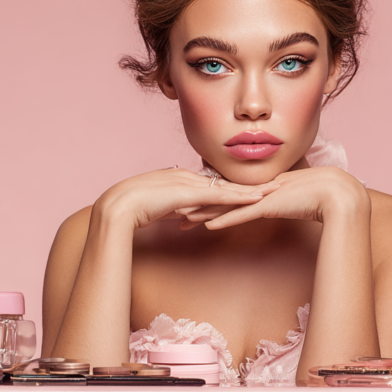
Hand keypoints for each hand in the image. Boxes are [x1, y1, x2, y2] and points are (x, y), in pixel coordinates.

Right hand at [94, 168, 279, 231]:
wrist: (118, 208)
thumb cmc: (132, 210)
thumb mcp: (159, 208)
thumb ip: (175, 208)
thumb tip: (187, 214)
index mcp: (179, 178)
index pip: (213, 182)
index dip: (233, 184)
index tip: (250, 186)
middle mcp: (187, 176)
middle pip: (225, 181)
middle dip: (249, 183)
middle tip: (273, 182)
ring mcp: (188, 183)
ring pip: (227, 187)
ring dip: (251, 189)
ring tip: (274, 189)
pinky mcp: (189, 194)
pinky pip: (220, 196)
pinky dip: (240, 197)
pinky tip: (256, 199)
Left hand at [179, 167, 369, 229]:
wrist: (337, 192)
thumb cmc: (323, 196)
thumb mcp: (297, 198)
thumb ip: (286, 201)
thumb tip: (279, 205)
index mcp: (264, 187)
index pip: (230, 192)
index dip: (210, 197)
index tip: (192, 202)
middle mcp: (259, 189)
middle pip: (221, 197)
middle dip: (197, 203)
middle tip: (175, 210)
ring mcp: (263, 197)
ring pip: (226, 205)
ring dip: (204, 213)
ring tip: (182, 218)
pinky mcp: (269, 206)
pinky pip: (241, 215)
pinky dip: (224, 221)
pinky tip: (207, 226)